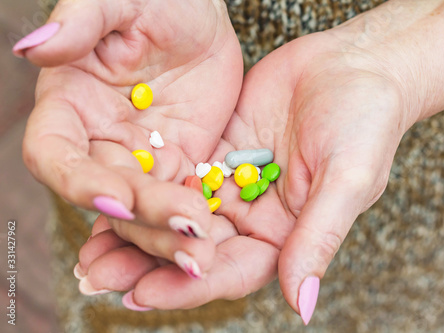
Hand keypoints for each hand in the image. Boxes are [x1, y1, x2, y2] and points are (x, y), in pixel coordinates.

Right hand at [20, 0, 242, 274]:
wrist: (201, 19)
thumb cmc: (157, 0)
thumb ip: (81, 21)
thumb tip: (32, 47)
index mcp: (71, 106)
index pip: (54, 156)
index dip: (79, 182)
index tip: (116, 199)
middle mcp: (101, 142)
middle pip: (108, 196)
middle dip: (143, 219)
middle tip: (187, 230)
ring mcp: (143, 159)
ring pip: (146, 211)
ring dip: (170, 235)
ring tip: (203, 256)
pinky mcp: (180, 165)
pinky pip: (183, 201)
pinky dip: (194, 225)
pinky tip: (216, 244)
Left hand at [77, 18, 413, 321]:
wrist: (355, 66)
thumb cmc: (365, 123)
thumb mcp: (347, 180)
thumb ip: (318, 238)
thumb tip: (300, 306)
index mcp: (287, 235)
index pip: (233, 271)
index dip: (188, 285)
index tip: (142, 293)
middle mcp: (256, 216)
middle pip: (196, 249)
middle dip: (148, 263)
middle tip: (97, 276)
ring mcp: (234, 183)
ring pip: (179, 215)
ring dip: (137, 230)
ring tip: (90, 247)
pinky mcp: (219, 152)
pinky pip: (178, 173)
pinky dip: (147, 187)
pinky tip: (111, 194)